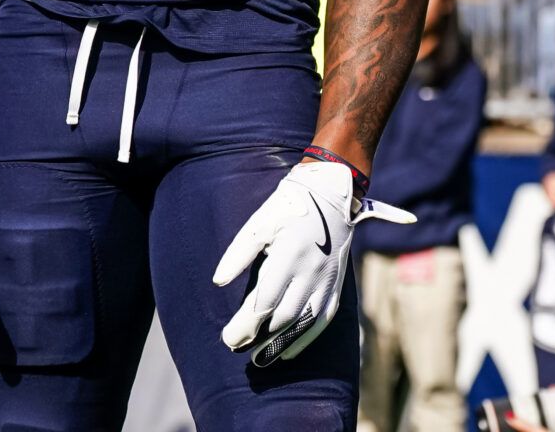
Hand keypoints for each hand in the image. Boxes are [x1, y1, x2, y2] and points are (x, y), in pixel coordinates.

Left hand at [213, 161, 413, 365]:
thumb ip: (238, 253)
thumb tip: (218, 281)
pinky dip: (307, 339)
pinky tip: (290, 351)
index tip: (228, 338)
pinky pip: (323, 319)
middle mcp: (311, 271)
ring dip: (282, 345)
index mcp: (289, 255)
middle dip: (259, 338)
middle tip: (236, 347)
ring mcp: (327, 280)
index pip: (264, 302)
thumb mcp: (259, 223)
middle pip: (283, 317)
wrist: (331, 193)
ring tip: (260, 360)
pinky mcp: (336, 284)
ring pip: (305, 323)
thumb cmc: (287, 207)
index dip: (246, 325)